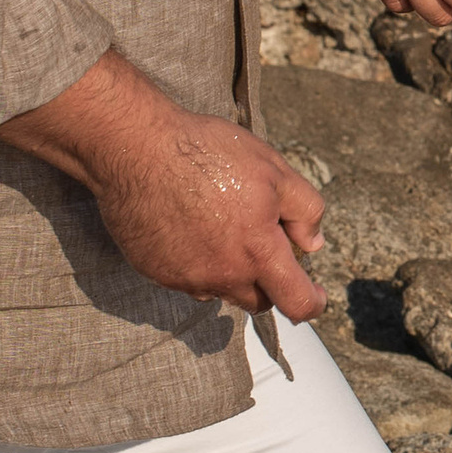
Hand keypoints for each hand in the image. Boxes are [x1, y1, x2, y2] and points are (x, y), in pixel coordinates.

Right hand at [0, 53, 329, 322]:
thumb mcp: (273, 169)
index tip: (315, 294)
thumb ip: (304, 210)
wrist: (136, 149)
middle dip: (269, 283)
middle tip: (265, 246)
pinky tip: (189, 228)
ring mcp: (185, 278)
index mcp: (258, 253)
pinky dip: (196, 264)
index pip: (296, 303)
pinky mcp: (155, 272)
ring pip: (219, 290)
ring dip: (230, 273)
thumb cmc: (207, 153)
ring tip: (221, 229)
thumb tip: (313, 244)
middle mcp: (222, 275)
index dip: (313, 303)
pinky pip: (186, 280)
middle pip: (257, 302)